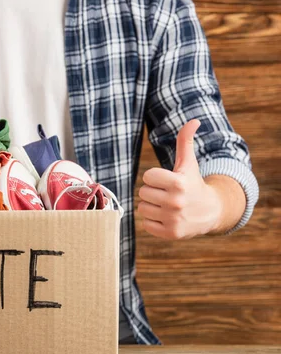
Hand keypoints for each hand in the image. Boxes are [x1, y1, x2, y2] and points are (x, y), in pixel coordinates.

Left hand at [137, 119, 222, 239]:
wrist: (211, 211)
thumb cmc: (194, 183)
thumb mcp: (189, 163)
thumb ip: (185, 141)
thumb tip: (193, 120)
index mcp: (178, 183)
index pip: (147, 176)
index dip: (155, 177)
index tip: (167, 181)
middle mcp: (176, 202)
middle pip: (143, 193)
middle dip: (152, 192)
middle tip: (167, 194)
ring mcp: (173, 219)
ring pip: (142, 208)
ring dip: (151, 206)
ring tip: (167, 206)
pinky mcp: (171, 233)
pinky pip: (146, 224)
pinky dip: (153, 221)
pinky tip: (167, 217)